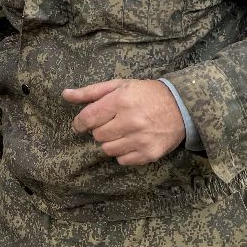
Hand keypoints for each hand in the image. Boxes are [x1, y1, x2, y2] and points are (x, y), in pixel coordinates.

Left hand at [63, 78, 185, 165]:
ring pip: (107, 150)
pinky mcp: (149, 153)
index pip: (88, 118)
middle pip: (97, 135)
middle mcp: (131, 121)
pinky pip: (122, 160)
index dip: (80, 123)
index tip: (81, 124)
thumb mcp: (119, 86)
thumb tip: (65, 94)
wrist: (181, 106)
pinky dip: (123, 153)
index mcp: (121, 101)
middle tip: (112, 123)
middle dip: (100, 130)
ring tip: (122, 132)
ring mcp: (140, 139)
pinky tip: (132, 141)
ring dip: (110, 142)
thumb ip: (91, 92)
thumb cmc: (146, 94)